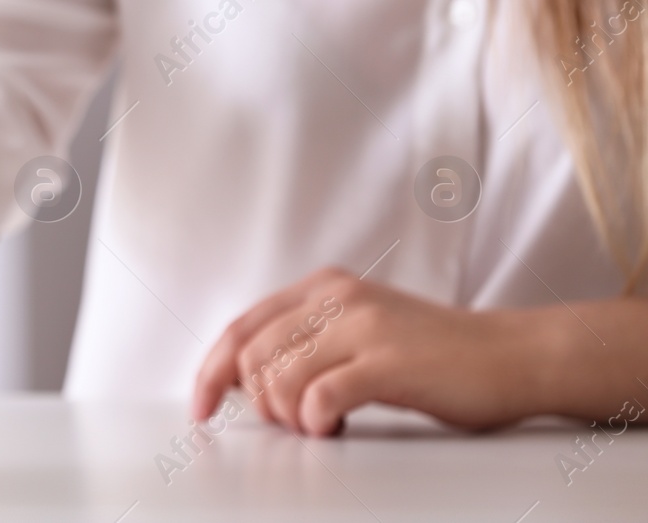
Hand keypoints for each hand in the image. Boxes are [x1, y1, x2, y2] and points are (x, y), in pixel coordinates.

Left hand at [191, 268, 533, 435]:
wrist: (513, 356)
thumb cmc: (436, 354)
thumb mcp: (360, 328)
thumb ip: (309, 339)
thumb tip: (248, 380)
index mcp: (323, 288)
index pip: (242, 327)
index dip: (212, 371)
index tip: (201, 407)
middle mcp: (337, 298)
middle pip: (252, 355)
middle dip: (258, 401)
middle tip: (292, 422)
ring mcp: (363, 327)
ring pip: (278, 377)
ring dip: (288, 415)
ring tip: (320, 423)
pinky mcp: (387, 361)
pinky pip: (319, 396)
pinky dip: (314, 421)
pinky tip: (333, 426)